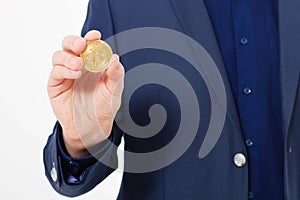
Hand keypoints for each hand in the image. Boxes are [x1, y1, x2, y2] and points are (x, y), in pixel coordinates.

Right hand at [47, 30, 123, 157]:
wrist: (92, 128)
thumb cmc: (104, 107)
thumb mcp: (114, 91)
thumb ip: (116, 75)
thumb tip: (115, 58)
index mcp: (93, 63)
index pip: (89, 45)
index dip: (90, 38)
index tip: (95, 35)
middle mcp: (78, 66)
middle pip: (69, 45)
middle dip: (73, 41)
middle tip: (81, 45)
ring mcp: (65, 74)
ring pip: (59, 56)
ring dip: (68, 57)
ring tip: (79, 65)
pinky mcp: (56, 85)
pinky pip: (56, 72)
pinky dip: (64, 70)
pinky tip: (75, 75)